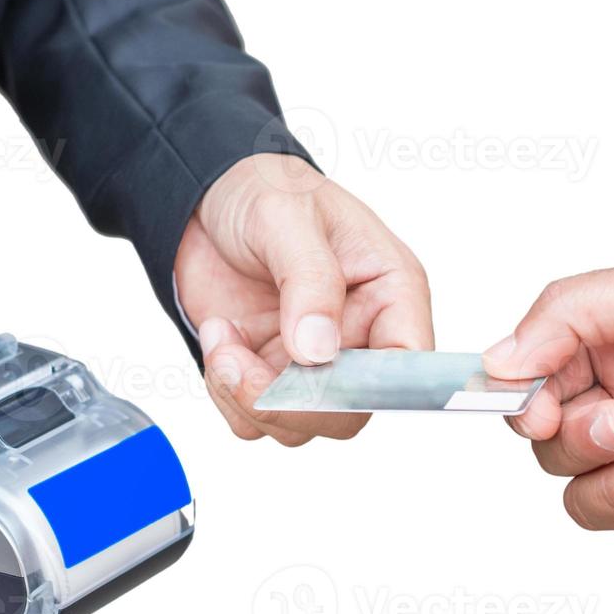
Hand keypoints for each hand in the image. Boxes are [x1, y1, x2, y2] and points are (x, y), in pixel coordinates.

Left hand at [176, 153, 433, 445]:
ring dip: (249, 397)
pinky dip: (227, 393)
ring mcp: (315, 361)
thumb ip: (310, 279)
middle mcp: (361, 335)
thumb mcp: (287, 215)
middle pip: (352, 411)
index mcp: (391, 291)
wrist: (204, 196)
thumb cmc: (263, 188)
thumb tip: (319, 350)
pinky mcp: (272, 374)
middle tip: (239, 363)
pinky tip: (220, 338)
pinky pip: (256, 420)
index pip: (408, 362)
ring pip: (301, 425)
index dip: (372, 387)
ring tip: (222, 338)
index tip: (316, 379)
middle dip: (292, 403)